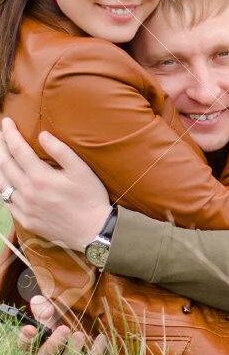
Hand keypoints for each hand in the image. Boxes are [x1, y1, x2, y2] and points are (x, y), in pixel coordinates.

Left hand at [0, 118, 110, 251]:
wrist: (93, 232)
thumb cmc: (91, 199)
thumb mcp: (82, 171)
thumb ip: (61, 151)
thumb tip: (43, 135)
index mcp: (40, 177)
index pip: (18, 150)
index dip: (9, 134)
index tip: (6, 122)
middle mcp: (27, 192)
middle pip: (4, 164)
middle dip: (0, 147)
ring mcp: (24, 208)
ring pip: (1, 183)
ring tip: (0, 157)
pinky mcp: (25, 220)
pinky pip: (7, 201)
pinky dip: (4, 188)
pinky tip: (7, 182)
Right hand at [16, 295, 107, 354]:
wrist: (85, 328)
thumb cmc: (59, 321)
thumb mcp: (49, 311)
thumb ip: (42, 306)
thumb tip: (47, 312)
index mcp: (33, 346)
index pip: (24, 346)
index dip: (25, 339)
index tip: (31, 328)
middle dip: (53, 344)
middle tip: (64, 329)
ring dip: (73, 350)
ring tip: (80, 334)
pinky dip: (96, 352)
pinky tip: (100, 337)